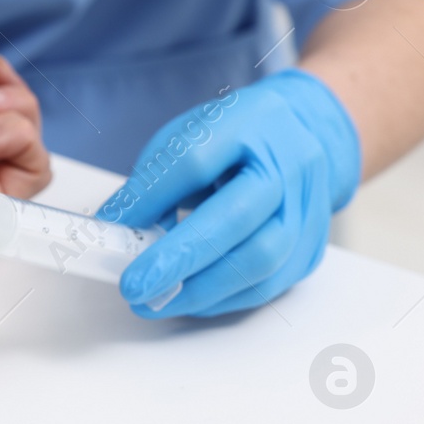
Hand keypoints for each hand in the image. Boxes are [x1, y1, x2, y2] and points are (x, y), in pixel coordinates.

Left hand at [100, 69, 360, 317]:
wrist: (305, 137)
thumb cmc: (237, 137)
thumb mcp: (189, 134)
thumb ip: (156, 178)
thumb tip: (120, 226)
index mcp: (252, 122)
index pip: (195, 162)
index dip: (150, 198)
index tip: (112, 227)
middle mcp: (289, 165)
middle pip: (235, 218)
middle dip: (177, 258)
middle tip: (134, 285)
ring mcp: (307, 210)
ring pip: (259, 261)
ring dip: (199, 290)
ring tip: (153, 301)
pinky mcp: (311, 249)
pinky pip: (267, 286)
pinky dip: (220, 299)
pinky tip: (187, 300)